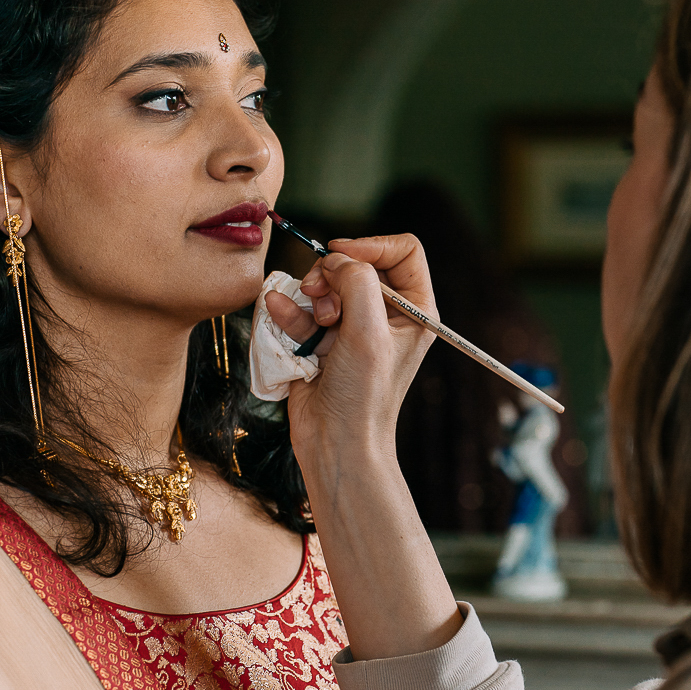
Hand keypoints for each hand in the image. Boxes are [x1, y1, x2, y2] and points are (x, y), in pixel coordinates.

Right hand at [262, 234, 437, 476]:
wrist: (337, 444)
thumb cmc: (364, 396)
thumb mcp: (369, 332)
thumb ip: (357, 282)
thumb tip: (335, 260)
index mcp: (414, 310)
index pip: (403, 251)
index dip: (371, 245)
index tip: (340, 253)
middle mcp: (386, 315)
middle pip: (357, 264)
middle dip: (332, 274)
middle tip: (319, 295)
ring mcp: (352, 327)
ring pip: (325, 285)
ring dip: (309, 294)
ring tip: (309, 321)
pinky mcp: (321, 341)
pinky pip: (302, 309)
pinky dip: (289, 309)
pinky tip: (276, 308)